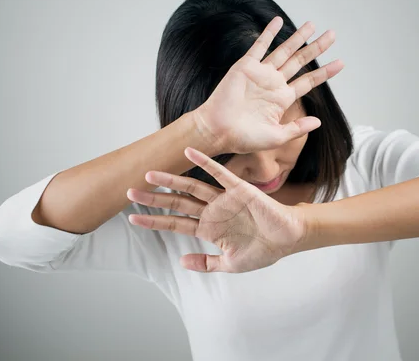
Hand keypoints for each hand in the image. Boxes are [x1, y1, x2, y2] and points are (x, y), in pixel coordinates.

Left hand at [126, 146, 311, 272]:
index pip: (175, 223)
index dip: (154, 221)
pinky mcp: (239, 189)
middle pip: (177, 203)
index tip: (132, 219)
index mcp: (209, 229)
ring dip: (171, 181)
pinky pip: (219, 173)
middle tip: (130, 193)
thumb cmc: (263, 251)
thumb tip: (181, 261)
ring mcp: (224, 199)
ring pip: (192, 187)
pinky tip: (189, 152)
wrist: (288, 239)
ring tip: (149, 174)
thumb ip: (206, 263)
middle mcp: (212, 212)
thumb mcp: (231, 265)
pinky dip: (204, 162)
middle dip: (154, 199)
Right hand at [193, 16, 343, 153]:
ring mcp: (260, 73)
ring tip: (312, 25)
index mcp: (282, 99)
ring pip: (284, 51)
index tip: (341, 63)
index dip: (324, 72)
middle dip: (316, 48)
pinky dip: (269, 33)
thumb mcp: (276, 136)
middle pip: (300, 61)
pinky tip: (278, 21)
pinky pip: (259, 45)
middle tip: (332, 35)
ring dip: (298, 37)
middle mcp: (273, 83)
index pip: (308, 82)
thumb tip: (318, 122)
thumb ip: (297, 128)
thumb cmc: (244, 138)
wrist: (218, 131)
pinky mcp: (246, 66)